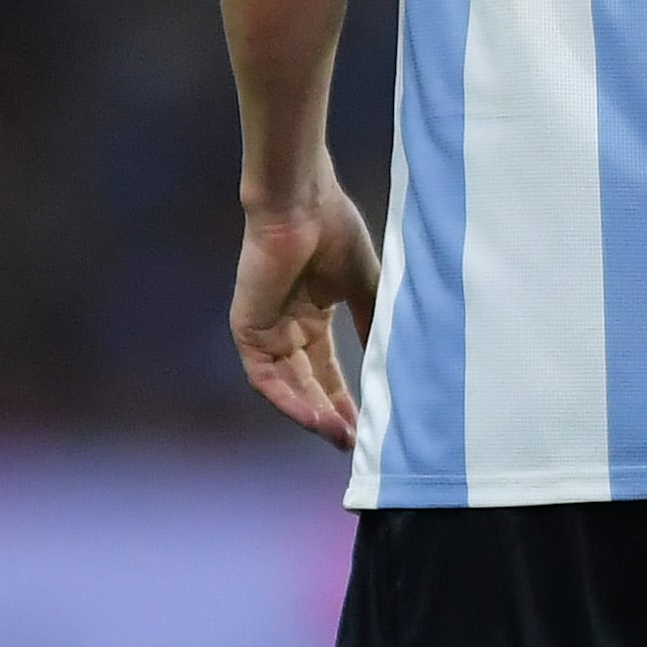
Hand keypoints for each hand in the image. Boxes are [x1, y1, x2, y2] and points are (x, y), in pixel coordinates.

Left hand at [228, 173, 381, 444]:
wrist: (302, 202)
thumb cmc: (334, 231)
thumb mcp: (366, 288)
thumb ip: (375, 325)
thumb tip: (398, 367)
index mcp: (311, 318)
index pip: (327, 372)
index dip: (348, 400)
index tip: (372, 425)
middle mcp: (287, 329)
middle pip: (309, 386)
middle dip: (333, 416)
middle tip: (359, 444)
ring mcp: (265, 330)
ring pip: (288, 388)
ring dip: (314, 415)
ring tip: (344, 437)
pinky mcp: (248, 330)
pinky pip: (266, 378)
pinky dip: (290, 401)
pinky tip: (316, 419)